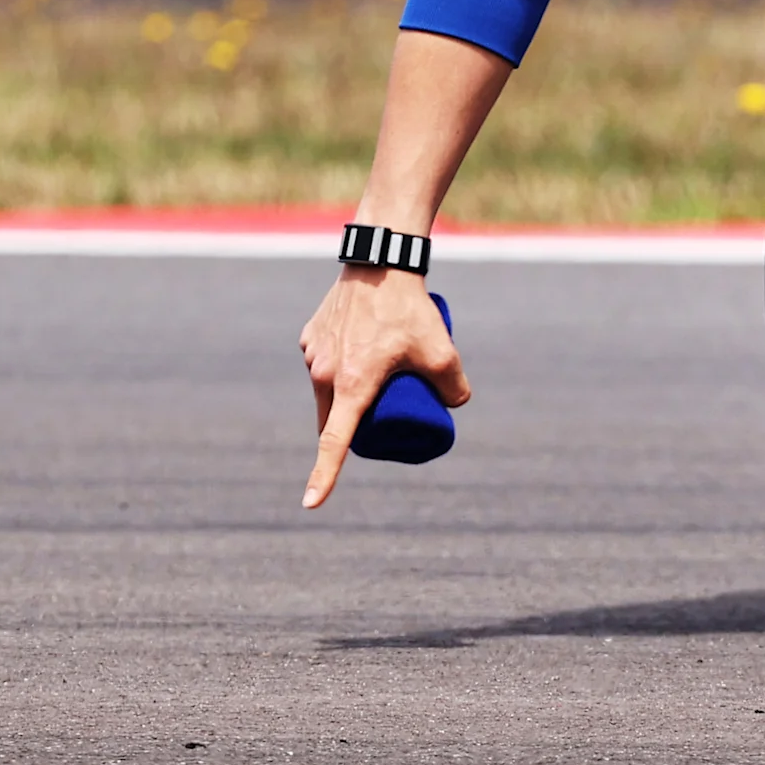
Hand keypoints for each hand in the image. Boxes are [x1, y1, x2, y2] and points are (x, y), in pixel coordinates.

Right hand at [297, 264, 467, 511]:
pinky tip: (359, 345)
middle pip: (334, 418)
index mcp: (351, 387)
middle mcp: (324, 375)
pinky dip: (338, 365)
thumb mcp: (442, 350)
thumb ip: (454, 385)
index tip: (310, 504)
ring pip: (327, 390)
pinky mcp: (309, 336)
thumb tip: (455, 405)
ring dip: (347, 391)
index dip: (323, 477)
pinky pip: (322, 363)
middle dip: (354, 425)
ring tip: (378, 364)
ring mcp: (313, 354)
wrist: (381, 260)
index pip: (333, 443)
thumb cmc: (410, 308)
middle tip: (385, 407)